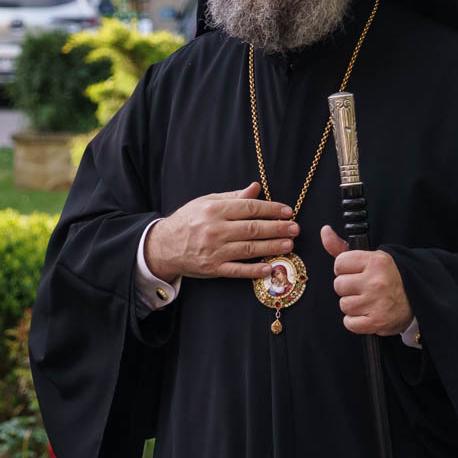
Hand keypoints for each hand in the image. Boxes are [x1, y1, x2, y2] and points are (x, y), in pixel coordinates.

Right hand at [143, 182, 299, 281]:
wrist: (163, 246)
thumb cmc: (187, 221)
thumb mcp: (206, 202)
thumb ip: (233, 197)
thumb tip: (256, 188)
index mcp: (214, 210)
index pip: (249, 208)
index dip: (271, 209)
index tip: (287, 211)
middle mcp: (215, 230)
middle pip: (252, 229)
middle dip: (277, 228)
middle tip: (295, 228)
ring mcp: (214, 251)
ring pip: (249, 249)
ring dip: (272, 247)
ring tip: (289, 244)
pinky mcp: (213, 269)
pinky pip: (237, 270)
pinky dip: (254, 270)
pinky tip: (269, 267)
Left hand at [320, 226, 413, 335]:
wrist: (416, 300)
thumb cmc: (389, 277)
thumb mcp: (370, 258)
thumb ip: (343, 247)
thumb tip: (324, 231)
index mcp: (375, 261)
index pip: (339, 264)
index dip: (345, 270)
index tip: (356, 273)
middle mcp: (376, 281)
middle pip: (338, 285)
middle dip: (348, 288)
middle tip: (364, 288)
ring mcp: (377, 302)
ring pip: (343, 305)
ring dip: (352, 305)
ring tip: (368, 301)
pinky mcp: (377, 321)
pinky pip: (349, 323)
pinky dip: (355, 322)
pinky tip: (367, 314)